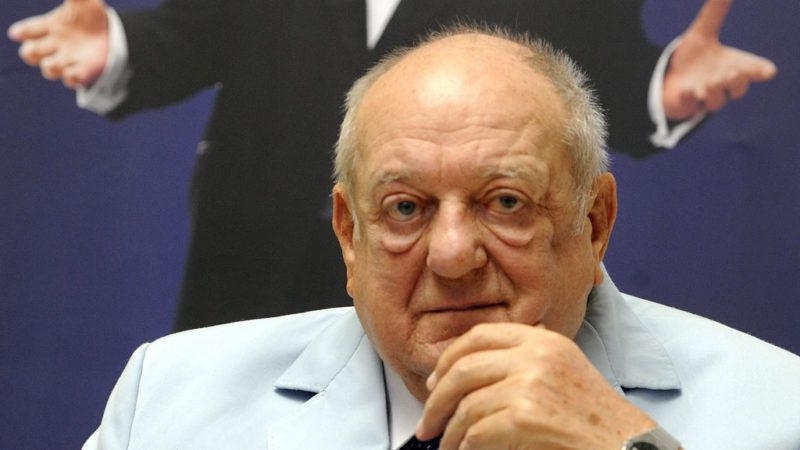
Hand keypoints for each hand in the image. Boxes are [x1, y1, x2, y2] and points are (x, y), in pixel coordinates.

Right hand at [7, 0, 109, 88]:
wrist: (111, 36)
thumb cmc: (89, 17)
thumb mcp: (83, 2)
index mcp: (49, 26)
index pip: (28, 30)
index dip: (21, 32)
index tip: (18, 32)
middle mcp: (53, 46)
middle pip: (30, 53)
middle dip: (29, 52)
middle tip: (35, 48)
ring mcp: (66, 60)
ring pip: (48, 69)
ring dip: (49, 66)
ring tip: (55, 61)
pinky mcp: (81, 72)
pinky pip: (71, 80)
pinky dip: (70, 78)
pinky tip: (74, 73)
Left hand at [416, 323, 656, 449]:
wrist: (626, 444)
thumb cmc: (593, 416)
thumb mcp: (563, 367)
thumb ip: (525, 356)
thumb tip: (467, 366)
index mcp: (541, 340)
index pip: (480, 335)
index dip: (448, 357)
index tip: (433, 380)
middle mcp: (535, 355)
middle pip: (464, 368)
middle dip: (436, 398)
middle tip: (427, 420)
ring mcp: (530, 385)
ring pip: (467, 404)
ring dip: (449, 430)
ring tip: (445, 444)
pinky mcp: (526, 417)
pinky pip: (477, 431)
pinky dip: (465, 445)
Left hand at [662, 0, 776, 119]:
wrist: (669, 76)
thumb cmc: (693, 56)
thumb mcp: (702, 32)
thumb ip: (715, 13)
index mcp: (730, 67)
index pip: (752, 70)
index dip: (759, 70)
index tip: (768, 71)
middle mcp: (720, 85)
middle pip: (737, 90)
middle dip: (739, 83)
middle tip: (733, 72)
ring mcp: (704, 97)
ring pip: (716, 101)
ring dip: (715, 90)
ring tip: (712, 81)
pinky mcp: (686, 104)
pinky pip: (690, 104)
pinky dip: (690, 96)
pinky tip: (687, 89)